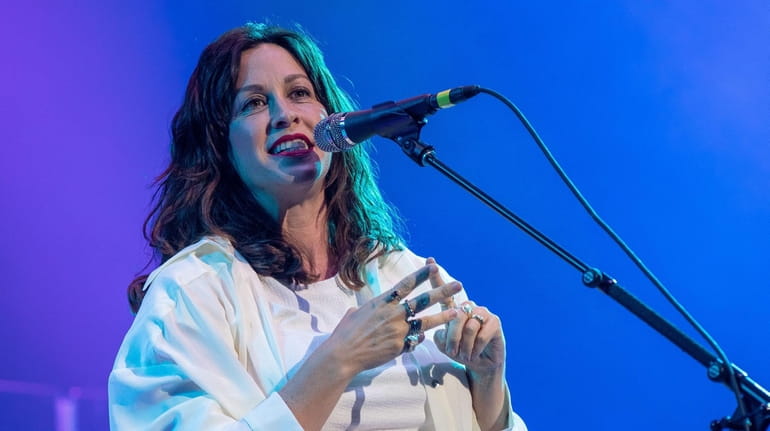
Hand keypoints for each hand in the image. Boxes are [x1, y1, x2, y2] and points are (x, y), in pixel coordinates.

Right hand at [325, 264, 459, 376]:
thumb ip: (369, 309)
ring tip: (456, 311)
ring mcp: (398, 331)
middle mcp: (393, 314)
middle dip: (442, 292)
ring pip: (426, 322)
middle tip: (458, 285)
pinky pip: (415, 341)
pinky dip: (420, 339)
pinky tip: (425, 337)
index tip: (434, 267)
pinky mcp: (399, 346)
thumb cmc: (345, 333)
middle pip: (423, 300)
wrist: (344, 354)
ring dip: (442, 316)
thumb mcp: (355, 313)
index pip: (406, 285)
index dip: (421, 275)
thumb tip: (369, 308)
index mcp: (382, 302)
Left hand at [427, 258, 505, 374]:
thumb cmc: (461, 352)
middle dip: (452, 337)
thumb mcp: (445, 345)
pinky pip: (481, 334)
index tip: (429, 259)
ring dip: (464, 346)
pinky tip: (475, 354)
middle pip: (455, 315)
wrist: (481, 366)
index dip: (436, 277)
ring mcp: (483, 312)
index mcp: (454, 310)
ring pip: (468, 326)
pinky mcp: (495, 322)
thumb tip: (441, 329)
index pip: (444, 292)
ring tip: (464, 355)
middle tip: (453, 352)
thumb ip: (440, 335)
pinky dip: (475, 348)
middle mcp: (468, 307)